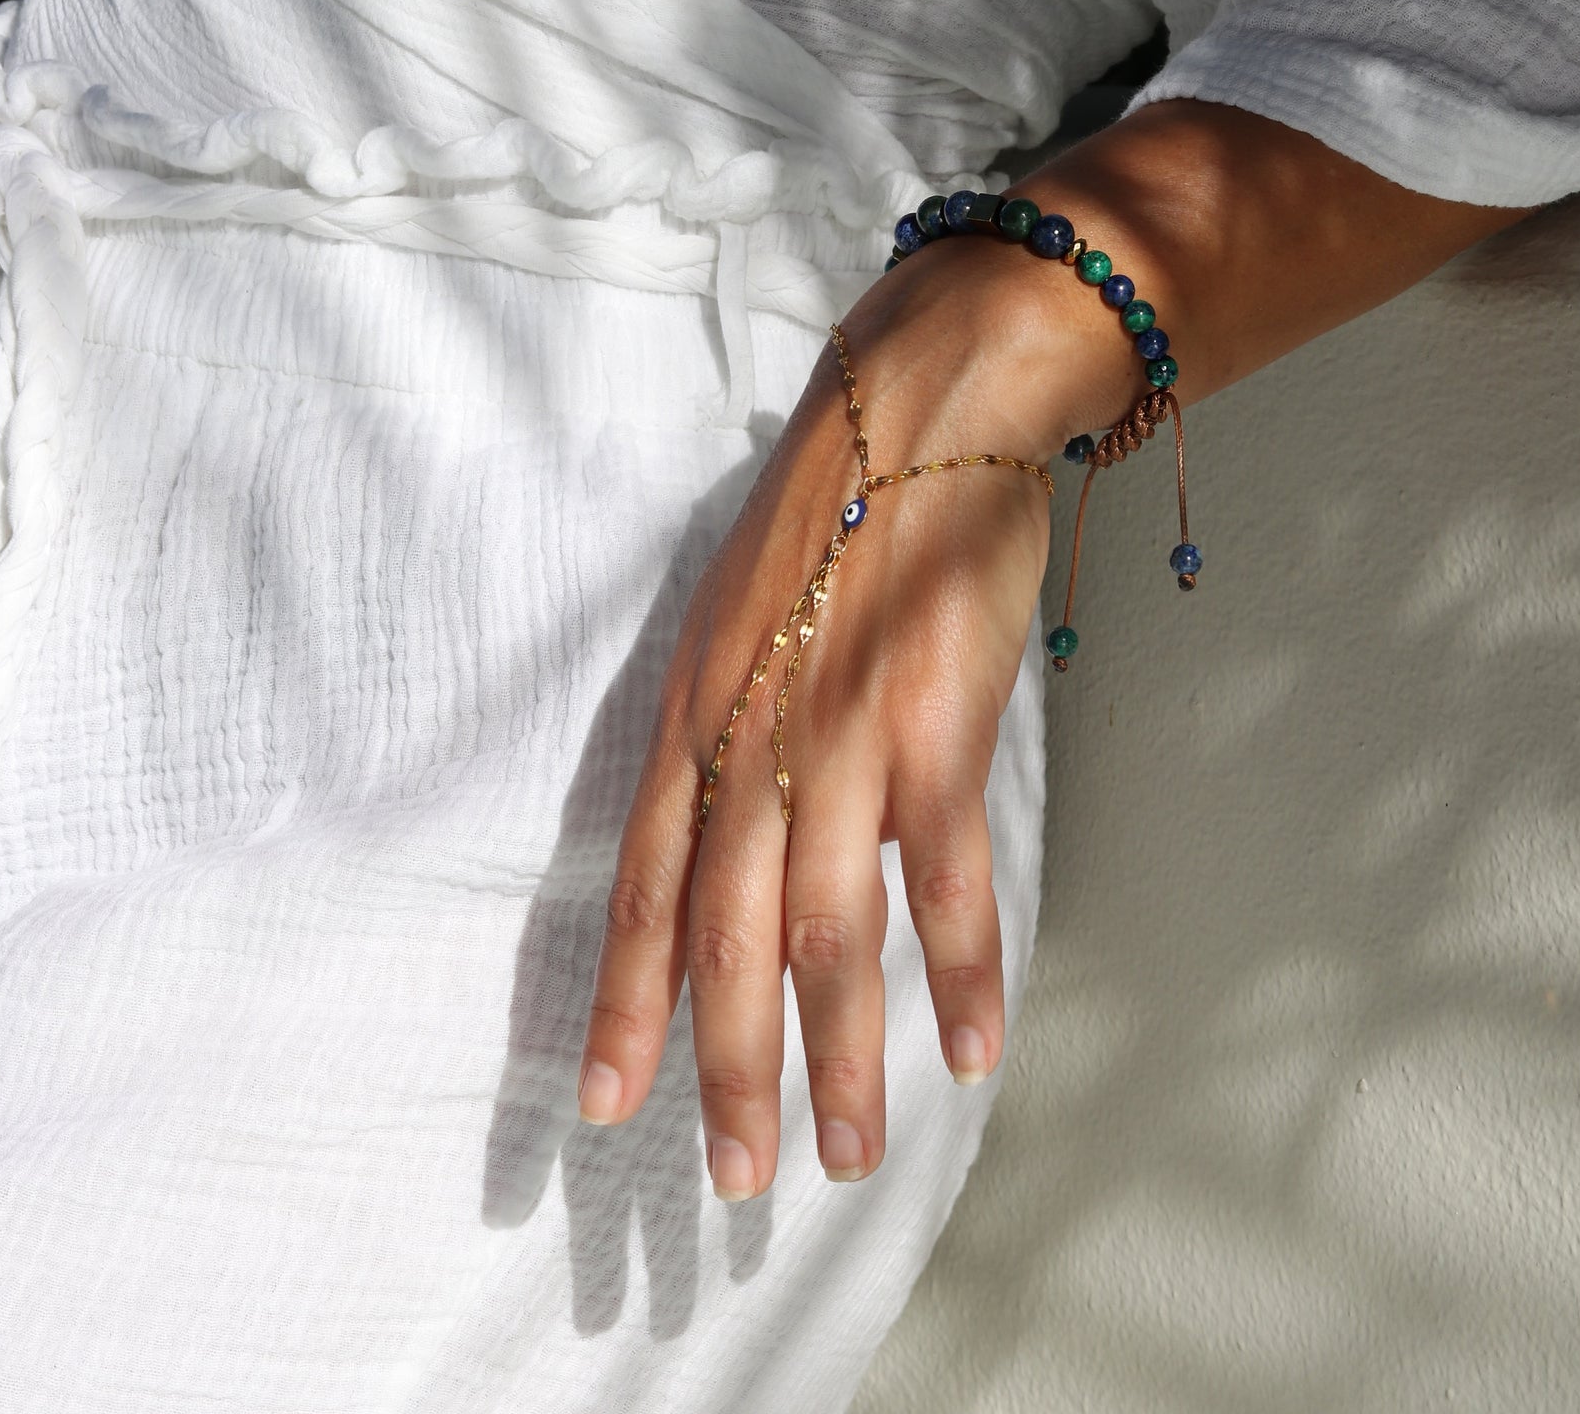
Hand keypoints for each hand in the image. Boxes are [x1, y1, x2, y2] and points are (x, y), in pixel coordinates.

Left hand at [573, 98, 1530, 1201]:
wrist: (930, 397)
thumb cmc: (836, 505)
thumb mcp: (747, 613)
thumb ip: (737, 728)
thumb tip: (735, 840)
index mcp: (697, 705)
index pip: (647, 883)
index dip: (627, 999)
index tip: (606, 1106)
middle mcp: (755, 731)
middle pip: (731, 935)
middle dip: (725, 1066)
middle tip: (731, 1182)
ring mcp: (847, 732)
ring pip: (832, 932)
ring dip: (839, 1056)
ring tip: (846, 1154)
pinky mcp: (942, 720)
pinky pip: (953, 876)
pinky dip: (966, 967)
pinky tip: (974, 1045)